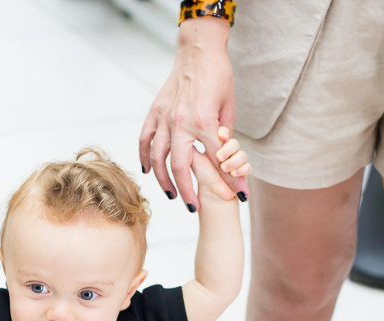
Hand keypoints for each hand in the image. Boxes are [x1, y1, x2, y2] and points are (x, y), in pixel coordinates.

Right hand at [139, 19, 246, 210]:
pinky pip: (146, 140)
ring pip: (159, 158)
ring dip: (165, 180)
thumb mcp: (229, 105)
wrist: (198, 50)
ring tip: (172, 196)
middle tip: (194, 208)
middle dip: (188, 191)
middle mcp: (181, 122)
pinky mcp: (155, 112)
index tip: (238, 195)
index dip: (229, 180)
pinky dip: (145, 157)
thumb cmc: (218, 75)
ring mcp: (165, 118)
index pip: (217, 160)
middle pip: (182, 167)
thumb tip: (224, 158)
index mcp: (204, 121)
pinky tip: (150, 171)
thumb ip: (224, 134)